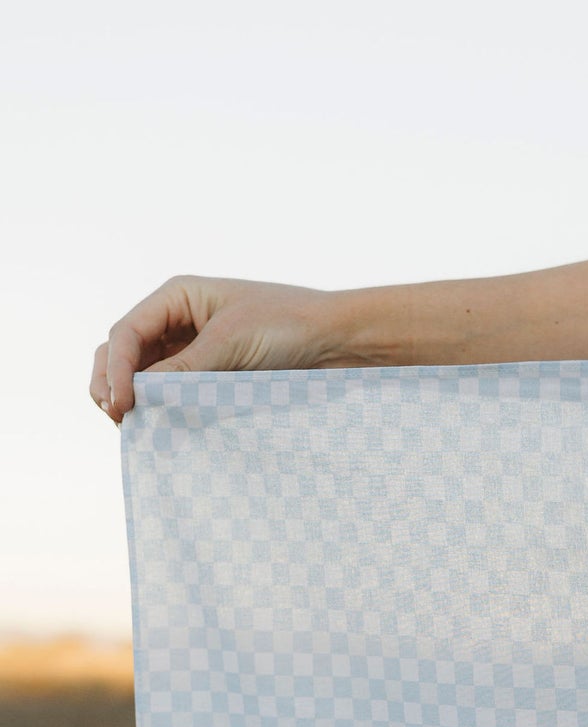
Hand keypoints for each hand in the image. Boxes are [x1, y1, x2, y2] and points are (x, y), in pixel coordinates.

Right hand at [90, 275, 337, 423]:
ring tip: (135, 429)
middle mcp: (177, 322)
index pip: (126, 333)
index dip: (117, 369)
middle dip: (113, 384)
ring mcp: (191, 352)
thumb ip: (184, 369)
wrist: (336, 342)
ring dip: (133, 401)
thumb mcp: (230, 343)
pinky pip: (174, 395)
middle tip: (119, 419)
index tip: (122, 403)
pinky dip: (161, 411)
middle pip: (123, 354)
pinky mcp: (210, 378)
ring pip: (144, 378)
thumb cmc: (287, 325)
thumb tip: (140, 397)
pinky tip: (161, 430)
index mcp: (177, 297)